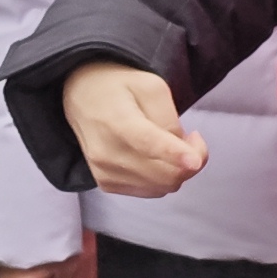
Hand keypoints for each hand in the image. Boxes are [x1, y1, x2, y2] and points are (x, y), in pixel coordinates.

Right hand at [60, 61, 206, 196]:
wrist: (82, 97)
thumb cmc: (120, 88)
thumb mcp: (151, 86)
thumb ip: (168, 117)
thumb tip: (180, 151)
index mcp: (118, 120)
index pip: (147, 142)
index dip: (174, 153)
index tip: (195, 161)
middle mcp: (107, 152)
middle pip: (164, 173)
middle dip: (192, 160)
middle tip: (192, 138)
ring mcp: (105, 172)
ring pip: (162, 187)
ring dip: (178, 170)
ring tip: (171, 145)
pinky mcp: (106, 184)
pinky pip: (151, 191)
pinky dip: (162, 178)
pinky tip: (156, 158)